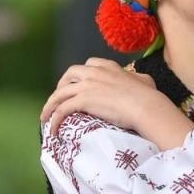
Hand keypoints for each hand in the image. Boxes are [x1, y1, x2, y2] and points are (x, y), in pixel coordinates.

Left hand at [41, 58, 193, 148]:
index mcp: (108, 66)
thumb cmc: (148, 96)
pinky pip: (61, 109)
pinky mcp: (82, 100)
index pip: (88, 64)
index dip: (80, 74)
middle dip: (61, 86)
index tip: (78, 83)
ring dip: (50, 105)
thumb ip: (137, 78)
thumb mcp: (145, 80)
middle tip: (59, 99)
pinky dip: (54, 119)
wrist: (144, 106)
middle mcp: (93, 73)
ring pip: (60, 93)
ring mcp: (86, 85)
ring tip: (45, 117)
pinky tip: (53, 129)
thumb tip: (141, 80)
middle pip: (69, 75)